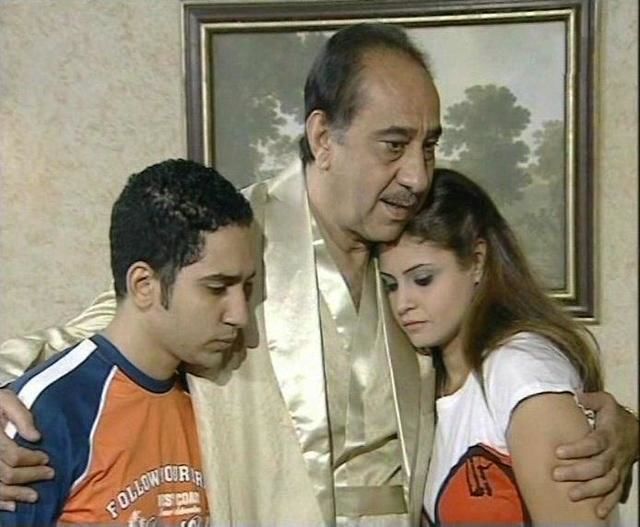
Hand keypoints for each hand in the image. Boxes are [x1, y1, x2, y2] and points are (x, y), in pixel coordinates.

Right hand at [0, 389, 53, 510]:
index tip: (46, 458)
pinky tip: (12, 505)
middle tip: (50, 474)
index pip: (13, 455)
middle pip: (6, 474)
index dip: (32, 459)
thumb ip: (22, 417)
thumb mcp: (6, 400)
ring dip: (16, 494)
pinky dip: (0, 502)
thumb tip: (36, 437)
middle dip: (30, 476)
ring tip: (34, 496)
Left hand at [553, 391, 638, 518]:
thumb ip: (590, 399)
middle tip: (557, 475)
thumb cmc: (614, 416)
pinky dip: (608, 503)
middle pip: (598, 466)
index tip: (558, 452)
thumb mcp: (605, 402)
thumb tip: (576, 395)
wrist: (635, 431)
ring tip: (572, 495)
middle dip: (577, 472)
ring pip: (607, 482)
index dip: (577, 449)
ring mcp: (619, 467)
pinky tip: (598, 512)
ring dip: (590, 490)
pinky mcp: (621, 477)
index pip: (593, 443)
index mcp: (608, 435)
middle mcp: (614, 453)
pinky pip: (616, 492)